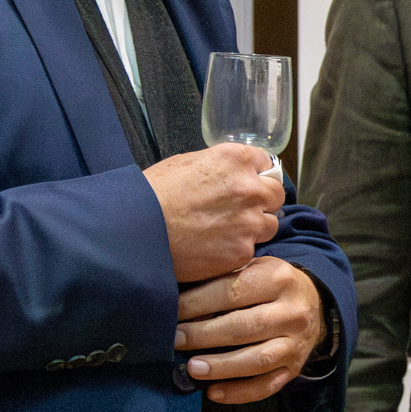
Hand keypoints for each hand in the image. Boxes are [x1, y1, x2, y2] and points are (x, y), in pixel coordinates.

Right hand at [144, 143, 282, 281]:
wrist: (136, 229)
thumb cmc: (153, 194)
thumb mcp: (187, 163)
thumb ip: (221, 168)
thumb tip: (234, 175)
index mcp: (236, 160)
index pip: (267, 165)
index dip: (257, 176)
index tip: (250, 185)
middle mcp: (249, 189)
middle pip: (275, 195)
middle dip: (261, 202)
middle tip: (239, 211)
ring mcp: (248, 222)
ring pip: (268, 225)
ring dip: (253, 228)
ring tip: (224, 231)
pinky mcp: (241, 251)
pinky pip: (251, 250)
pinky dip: (236, 250)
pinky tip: (214, 248)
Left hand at [175, 257, 323, 404]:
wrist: (313, 303)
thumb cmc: (271, 284)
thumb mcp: (255, 266)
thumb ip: (225, 276)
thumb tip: (181, 294)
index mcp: (279, 279)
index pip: (234, 292)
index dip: (199, 303)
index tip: (172, 311)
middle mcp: (292, 312)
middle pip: (244, 327)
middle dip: (204, 335)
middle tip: (175, 340)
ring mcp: (296, 343)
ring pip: (257, 359)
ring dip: (221, 366)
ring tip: (193, 368)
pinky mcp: (294, 368)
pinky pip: (267, 385)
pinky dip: (239, 392)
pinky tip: (213, 392)